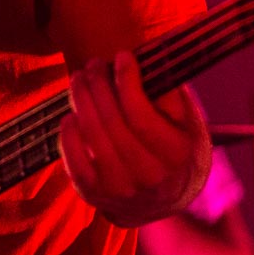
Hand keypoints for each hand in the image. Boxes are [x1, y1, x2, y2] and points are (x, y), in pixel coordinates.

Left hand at [59, 50, 210, 226]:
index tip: (121, 55)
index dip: (127, 81)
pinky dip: (69, 134)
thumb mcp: (185, 123)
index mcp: (177, 155)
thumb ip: (168, 95)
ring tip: (79, 80)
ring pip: (92, 136)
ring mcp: (120, 189)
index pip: (142, 115)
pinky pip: (73, 158)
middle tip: (93, 64)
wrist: (162, 198)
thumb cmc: (172, 146)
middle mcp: (150, 177)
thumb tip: (141, 63)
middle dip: (98, 85)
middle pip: (112, 122)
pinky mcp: (93, 194)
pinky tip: (71, 115)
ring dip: (81, 100)